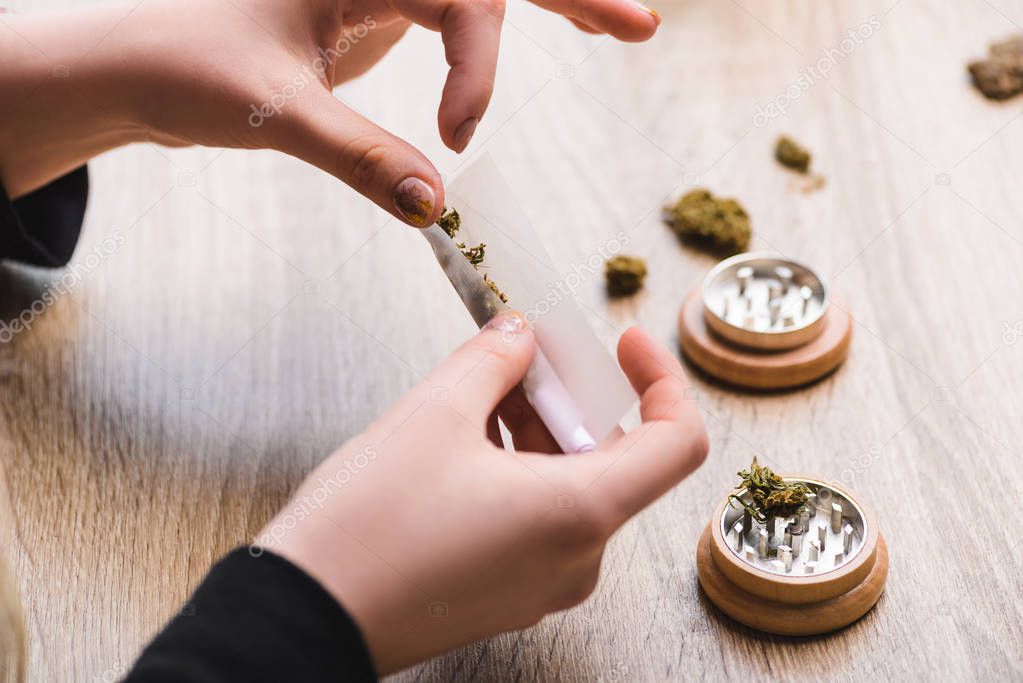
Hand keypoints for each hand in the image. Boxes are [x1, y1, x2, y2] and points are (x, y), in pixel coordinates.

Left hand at [0, 0, 659, 224]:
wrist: (144, 64)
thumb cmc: (190, 68)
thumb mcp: (276, 113)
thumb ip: (360, 158)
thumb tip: (438, 208)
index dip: (475, 66)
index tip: (456, 138)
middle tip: (642, 25)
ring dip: (559, 4)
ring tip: (627, 25)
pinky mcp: (384, 5)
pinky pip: (464, 8)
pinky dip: (504, 30)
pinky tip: (553, 28)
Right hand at [258, 312, 707, 673]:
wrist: (303, 617)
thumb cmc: (368, 528)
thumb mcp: (434, 414)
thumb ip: (494, 360)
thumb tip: (519, 335)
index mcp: (580, 513)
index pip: (677, 443)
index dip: (661, 379)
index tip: (625, 344)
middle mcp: (576, 558)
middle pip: (612, 457)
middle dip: (571, 396)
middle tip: (523, 351)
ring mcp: (542, 583)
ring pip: (569, 485)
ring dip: (538, 429)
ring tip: (483, 387)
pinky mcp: (507, 592)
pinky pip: (538, 517)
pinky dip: (518, 468)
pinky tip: (467, 435)